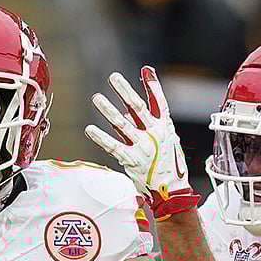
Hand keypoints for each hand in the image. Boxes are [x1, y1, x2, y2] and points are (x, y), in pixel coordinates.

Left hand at [85, 66, 197, 220]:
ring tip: (97, 98)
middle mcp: (154, 134)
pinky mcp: (131, 160)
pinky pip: (113, 146)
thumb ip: (151, 122)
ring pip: (122, 124)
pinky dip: (100, 137)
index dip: (153, 86)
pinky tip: (90, 129)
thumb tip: (130, 108)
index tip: (145, 70)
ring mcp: (142, 147)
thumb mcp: (168, 139)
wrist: (171, 190)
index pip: (160, 103)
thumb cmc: (168, 163)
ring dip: (108, 110)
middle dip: (125, 91)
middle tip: (114, 77)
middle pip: (137, 108)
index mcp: (165, 128)